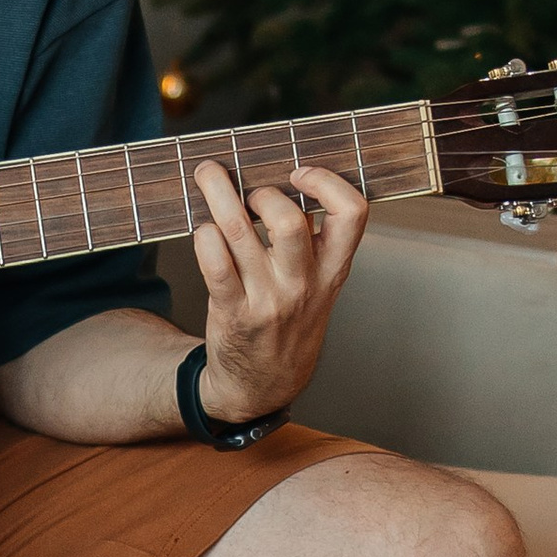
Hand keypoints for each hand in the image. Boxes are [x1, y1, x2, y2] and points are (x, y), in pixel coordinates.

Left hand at [190, 161, 368, 424]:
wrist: (263, 385)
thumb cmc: (289, 324)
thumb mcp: (320, 288)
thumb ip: (313, 242)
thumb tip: (289, 183)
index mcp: (333, 271)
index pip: (352, 214)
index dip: (328, 182)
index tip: (300, 171)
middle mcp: (303, 284)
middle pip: (289, 222)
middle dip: (262, 192)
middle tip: (249, 189)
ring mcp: (266, 300)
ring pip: (238, 232)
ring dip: (219, 194)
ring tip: (209, 175)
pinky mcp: (231, 311)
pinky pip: (213, 261)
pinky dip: (204, 235)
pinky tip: (204, 231)